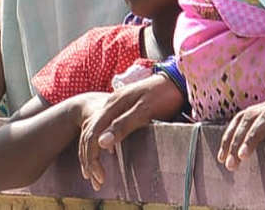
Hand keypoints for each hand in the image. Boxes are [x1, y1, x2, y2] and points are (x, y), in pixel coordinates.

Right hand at [77, 72, 183, 189]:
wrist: (175, 81)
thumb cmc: (162, 96)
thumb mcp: (145, 111)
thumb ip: (124, 124)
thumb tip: (102, 142)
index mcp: (111, 105)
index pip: (92, 133)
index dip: (92, 157)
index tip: (100, 177)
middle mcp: (109, 104)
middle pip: (89, 133)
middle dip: (89, 159)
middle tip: (97, 182)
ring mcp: (114, 105)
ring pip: (93, 131)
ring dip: (91, 153)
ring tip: (95, 174)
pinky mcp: (122, 109)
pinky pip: (103, 128)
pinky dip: (99, 144)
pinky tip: (106, 154)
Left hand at [216, 91, 264, 170]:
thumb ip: (258, 130)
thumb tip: (240, 151)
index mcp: (259, 111)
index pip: (238, 122)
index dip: (228, 139)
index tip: (221, 158)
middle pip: (246, 123)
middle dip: (235, 143)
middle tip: (230, 165)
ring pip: (263, 120)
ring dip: (251, 137)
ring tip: (243, 155)